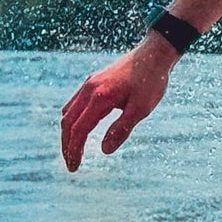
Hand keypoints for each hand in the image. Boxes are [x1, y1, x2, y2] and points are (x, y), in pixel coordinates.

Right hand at [60, 36, 174, 171]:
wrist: (155, 53)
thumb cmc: (151, 81)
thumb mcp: (141, 108)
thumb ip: (122, 129)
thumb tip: (104, 151)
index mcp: (99, 97)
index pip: (79, 130)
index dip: (74, 151)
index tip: (74, 168)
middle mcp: (89, 90)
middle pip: (68, 122)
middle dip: (67, 145)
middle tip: (71, 164)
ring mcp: (89, 84)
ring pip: (68, 112)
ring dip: (68, 133)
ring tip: (73, 150)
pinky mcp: (93, 81)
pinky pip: (74, 103)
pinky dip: (72, 119)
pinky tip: (79, 128)